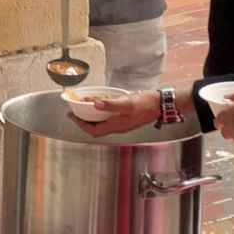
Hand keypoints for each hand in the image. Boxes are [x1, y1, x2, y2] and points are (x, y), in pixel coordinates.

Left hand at [73, 87, 192, 136]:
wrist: (161, 104)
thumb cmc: (146, 104)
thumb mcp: (128, 103)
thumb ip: (112, 104)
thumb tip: (96, 104)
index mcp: (116, 126)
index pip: (93, 130)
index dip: (81, 124)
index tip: (72, 116)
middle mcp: (118, 127)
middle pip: (96, 128)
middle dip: (84, 121)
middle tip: (75, 111)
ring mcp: (122, 123)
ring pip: (102, 122)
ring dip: (92, 116)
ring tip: (84, 106)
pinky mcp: (126, 118)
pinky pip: (109, 118)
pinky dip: (101, 112)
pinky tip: (101, 103)